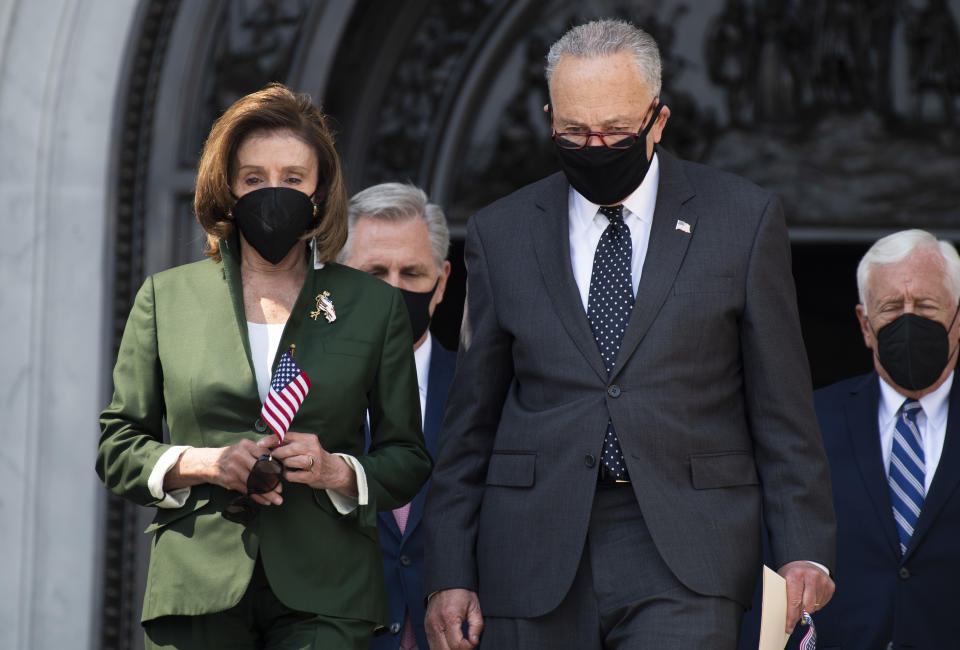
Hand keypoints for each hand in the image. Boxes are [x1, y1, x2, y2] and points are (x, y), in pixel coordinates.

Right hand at [164, 439, 284, 504]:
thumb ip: (259, 452)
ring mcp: (234, 468)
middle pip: (261, 471)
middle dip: (273, 482)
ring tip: (277, 499)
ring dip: (267, 494)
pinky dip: (257, 497)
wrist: (209, 463)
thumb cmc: (232, 455)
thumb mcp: (244, 448)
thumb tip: (278, 464)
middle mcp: (240, 455)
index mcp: (246, 445)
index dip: (275, 467)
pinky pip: (247, 490)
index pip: (265, 456)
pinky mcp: (230, 480)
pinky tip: (265, 501)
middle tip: (281, 490)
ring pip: (255, 483)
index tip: (282, 475)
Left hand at [264, 432, 357, 495]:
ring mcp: (314, 462)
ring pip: (290, 462)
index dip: (272, 439)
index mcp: (308, 438)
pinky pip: (293, 475)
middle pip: (289, 449)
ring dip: (284, 465)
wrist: (333, 471)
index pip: (287, 436)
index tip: (260, 443)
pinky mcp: (313, 475)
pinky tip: (290, 474)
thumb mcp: (305, 446)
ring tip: (285, 466)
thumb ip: (290, 444)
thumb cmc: (314, 457)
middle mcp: (312, 448)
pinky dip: (288, 475)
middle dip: (277, 454)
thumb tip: (268, 443)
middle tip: (274, 458)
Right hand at [425, 588, 482, 649]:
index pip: (456, 645)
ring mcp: (429, 626)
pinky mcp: (427, 627)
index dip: (467, 647)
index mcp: (449, 617)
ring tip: (458, 645)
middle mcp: (437, 623)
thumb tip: (474, 641)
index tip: (472, 643)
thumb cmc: (461, 592)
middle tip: (465, 645)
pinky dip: (441, 648)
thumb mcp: (474, 606)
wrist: (445, 582)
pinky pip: (432, 645)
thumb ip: (477, 626)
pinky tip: (449, 644)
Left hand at [779, 561, 834, 632]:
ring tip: (802, 600)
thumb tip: (788, 619)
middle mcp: (811, 576)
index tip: (788, 628)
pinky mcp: (830, 585)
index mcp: (795, 575)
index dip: (791, 617)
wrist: (805, 563)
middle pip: (807, 606)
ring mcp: (823, 580)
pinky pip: (822, 603)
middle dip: (800, 615)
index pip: (794, 601)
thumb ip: (785, 597)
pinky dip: (816, 605)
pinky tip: (811, 596)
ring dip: (808, 609)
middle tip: (796, 618)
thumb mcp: (783, 581)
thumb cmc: (791, 575)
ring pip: (815, 606)